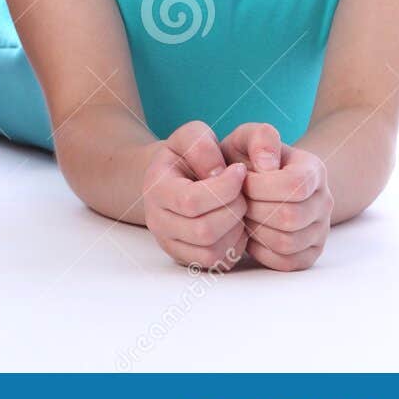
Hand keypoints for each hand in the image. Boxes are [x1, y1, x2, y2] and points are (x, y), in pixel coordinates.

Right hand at [141, 120, 247, 270]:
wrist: (174, 178)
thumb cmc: (186, 156)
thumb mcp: (191, 136)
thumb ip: (201, 147)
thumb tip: (218, 174)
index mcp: (155, 189)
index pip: (191, 201)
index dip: (224, 188)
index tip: (240, 170)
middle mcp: (157, 221)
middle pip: (203, 230)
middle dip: (233, 210)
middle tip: (243, 192)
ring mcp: (170, 243)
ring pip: (211, 251)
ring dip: (235, 229)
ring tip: (239, 207)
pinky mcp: (187, 258)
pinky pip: (217, 263)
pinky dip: (234, 245)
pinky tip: (235, 223)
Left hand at [220, 122, 331, 270]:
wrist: (256, 183)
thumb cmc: (247, 160)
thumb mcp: (247, 138)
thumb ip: (259, 138)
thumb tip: (267, 165)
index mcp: (313, 170)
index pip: (294, 185)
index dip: (260, 186)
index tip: (240, 180)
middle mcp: (324, 201)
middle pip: (290, 217)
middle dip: (253, 209)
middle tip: (237, 201)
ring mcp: (320, 230)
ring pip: (287, 242)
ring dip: (254, 231)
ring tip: (242, 215)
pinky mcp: (309, 253)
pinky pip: (285, 262)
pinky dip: (260, 251)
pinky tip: (250, 233)